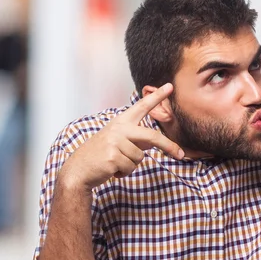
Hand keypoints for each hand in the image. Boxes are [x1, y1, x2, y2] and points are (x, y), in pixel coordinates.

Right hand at [60, 83, 183, 190]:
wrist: (78, 170)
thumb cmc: (101, 155)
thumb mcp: (119, 141)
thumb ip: (137, 138)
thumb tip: (157, 141)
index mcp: (121, 122)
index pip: (142, 106)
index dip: (157, 96)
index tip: (170, 86)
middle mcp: (119, 128)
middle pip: (152, 136)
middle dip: (169, 146)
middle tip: (181, 155)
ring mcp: (115, 142)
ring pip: (140, 158)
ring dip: (131, 165)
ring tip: (115, 162)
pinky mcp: (113, 156)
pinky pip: (131, 168)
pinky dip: (124, 173)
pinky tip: (111, 169)